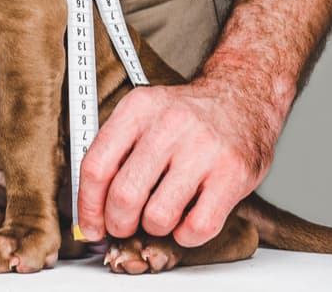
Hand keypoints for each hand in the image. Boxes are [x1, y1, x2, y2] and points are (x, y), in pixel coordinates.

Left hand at [76, 78, 281, 247]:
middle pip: (124, 195)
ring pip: (158, 217)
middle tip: (125, 225)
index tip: (91, 225)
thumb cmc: (188, 115)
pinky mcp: (231, 174)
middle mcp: (169, 125)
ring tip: (162, 214)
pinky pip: (197, 227)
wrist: (244, 96)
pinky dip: (186, 236)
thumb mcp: (144, 114)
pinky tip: (187, 219)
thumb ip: (114, 152)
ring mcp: (202, 149)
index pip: (96, 166)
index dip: (87, 206)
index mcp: (138, 108)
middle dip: (119, 223)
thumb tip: (89, 207)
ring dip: (154, 228)